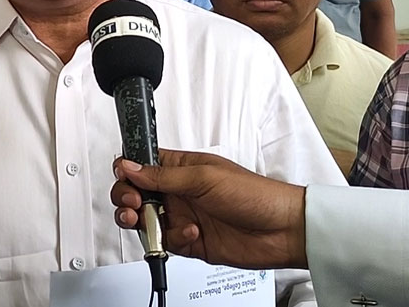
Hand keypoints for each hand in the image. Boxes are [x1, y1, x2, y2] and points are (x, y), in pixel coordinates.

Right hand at [111, 150, 308, 269]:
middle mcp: (178, 191)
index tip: (125, 179)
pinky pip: (165, 243)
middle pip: (135, 194)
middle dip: (126, 198)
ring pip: (144, 220)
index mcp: (181, 168)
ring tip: (144, 221)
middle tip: (134, 204)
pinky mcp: (189, 241)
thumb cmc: (255, 195)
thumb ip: (163, 175)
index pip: (141, 165)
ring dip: (140, 221)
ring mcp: (182, 216)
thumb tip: (129, 167)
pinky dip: (172, 239)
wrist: (283, 231)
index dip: (127, 171)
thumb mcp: (204, 177)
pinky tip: (190, 233)